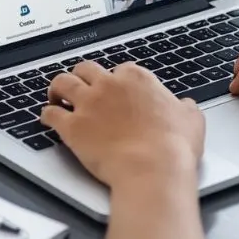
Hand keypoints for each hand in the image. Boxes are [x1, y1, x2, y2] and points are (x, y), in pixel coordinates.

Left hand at [41, 61, 204, 189]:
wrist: (152, 169)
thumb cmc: (173, 147)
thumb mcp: (191, 120)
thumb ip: (184, 108)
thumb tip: (184, 106)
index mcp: (137, 79)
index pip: (120, 70)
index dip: (116, 80)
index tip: (115, 89)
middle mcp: (109, 86)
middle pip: (86, 69)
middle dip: (82, 76)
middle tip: (81, 85)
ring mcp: (88, 104)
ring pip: (62, 83)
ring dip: (58, 88)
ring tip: (56, 94)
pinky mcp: (72, 127)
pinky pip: (51, 114)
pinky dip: (47, 115)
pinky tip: (47, 118)